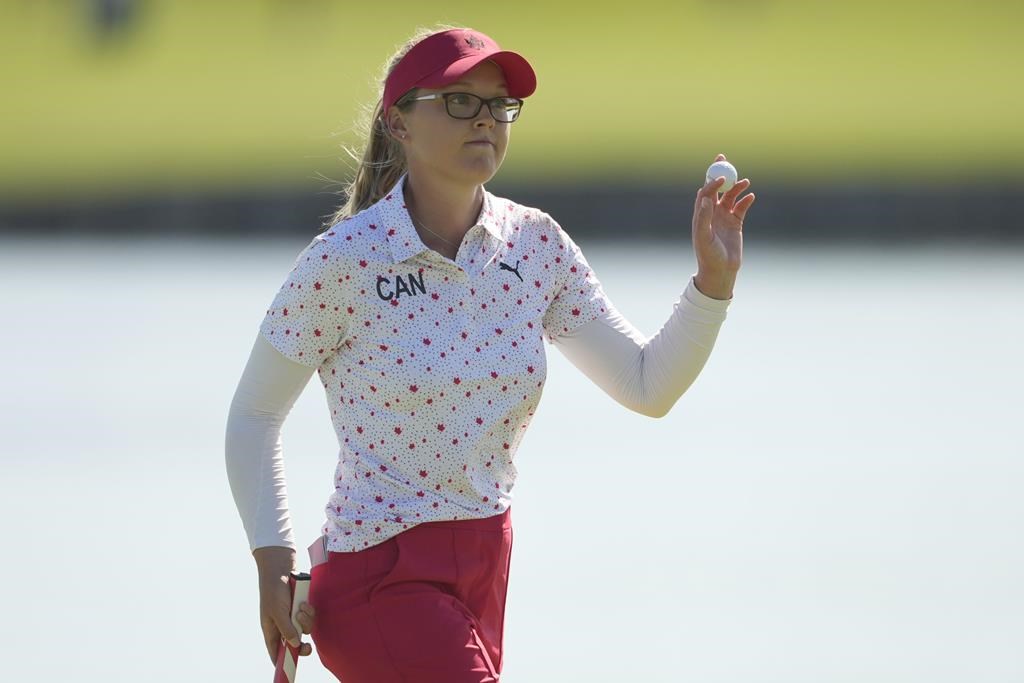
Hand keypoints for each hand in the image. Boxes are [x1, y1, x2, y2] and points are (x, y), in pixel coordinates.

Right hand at [254, 547, 315, 663]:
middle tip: (308, 648)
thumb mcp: (277, 611)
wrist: (282, 567)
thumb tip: (295, 644)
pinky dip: (309, 611)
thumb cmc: (274, 589)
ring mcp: (293, 616)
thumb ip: (286, 629)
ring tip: (300, 608)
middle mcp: (282, 624)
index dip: (281, 661)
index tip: (288, 670)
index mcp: (271, 629)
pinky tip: (303, 602)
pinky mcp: (302, 607)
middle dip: (302, 645)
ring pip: (305, 628)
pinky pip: (310, 616)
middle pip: (294, 643)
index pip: (275, 651)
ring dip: (305, 620)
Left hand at [692, 153, 754, 299]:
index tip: (721, 177)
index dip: (712, 182)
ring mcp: (724, 216)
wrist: (721, 270)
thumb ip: (703, 217)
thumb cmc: (708, 255)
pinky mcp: (736, 223)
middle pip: (716, 188)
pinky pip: (742, 207)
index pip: (705, 192)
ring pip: (731, 195)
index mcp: (701, 214)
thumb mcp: (703, 237)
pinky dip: (746, 200)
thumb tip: (705, 198)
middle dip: (720, 173)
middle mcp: (712, 212)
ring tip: (746, 183)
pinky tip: (751, 197)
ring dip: (737, 187)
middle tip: (724, 159)